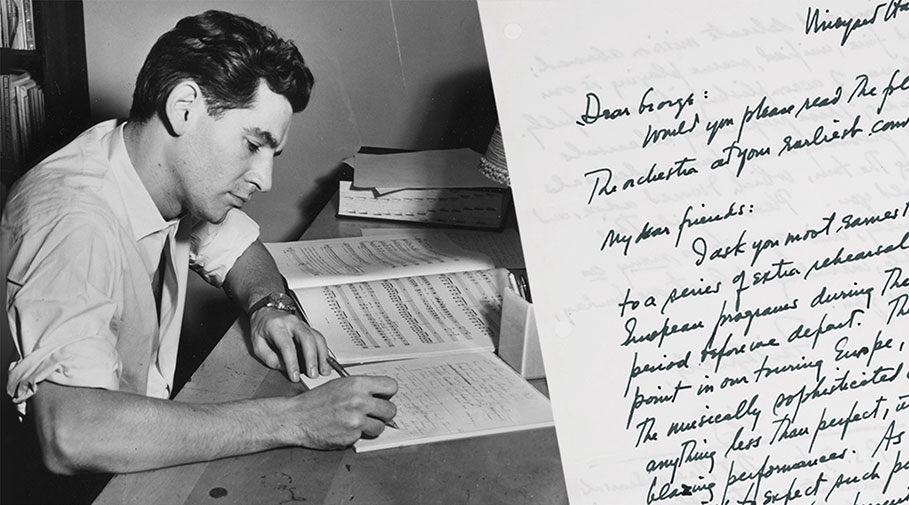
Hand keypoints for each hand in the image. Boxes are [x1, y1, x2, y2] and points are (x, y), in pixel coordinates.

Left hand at [249, 308, 329, 380]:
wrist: (265, 313)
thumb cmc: (261, 329)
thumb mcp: (258, 345)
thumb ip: (270, 358)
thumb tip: (285, 368)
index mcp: (276, 326)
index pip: (287, 345)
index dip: (292, 362)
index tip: (295, 376)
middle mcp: (291, 323)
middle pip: (306, 338)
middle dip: (311, 358)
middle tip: (313, 374)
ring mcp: (302, 324)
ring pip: (317, 337)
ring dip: (322, 355)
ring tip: (324, 370)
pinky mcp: (309, 328)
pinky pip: (319, 338)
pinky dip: (324, 351)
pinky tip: (325, 362)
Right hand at [284, 375, 398, 448]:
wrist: (296, 417)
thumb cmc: (315, 401)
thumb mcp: (340, 384)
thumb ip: (362, 388)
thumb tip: (381, 395)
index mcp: (357, 384)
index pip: (391, 386)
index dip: (388, 393)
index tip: (384, 397)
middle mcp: (359, 401)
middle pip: (391, 409)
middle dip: (384, 413)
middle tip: (375, 413)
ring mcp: (356, 420)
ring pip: (381, 426)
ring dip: (372, 426)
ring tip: (358, 422)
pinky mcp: (351, 436)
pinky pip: (364, 436)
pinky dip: (357, 434)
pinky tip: (345, 428)